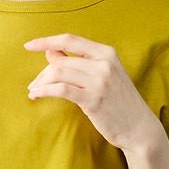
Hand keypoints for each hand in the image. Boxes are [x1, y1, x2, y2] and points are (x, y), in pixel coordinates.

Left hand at [23, 33, 161, 151]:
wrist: (139, 128)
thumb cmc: (119, 103)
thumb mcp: (103, 77)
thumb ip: (79, 63)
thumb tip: (50, 51)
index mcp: (107, 53)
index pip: (71, 40)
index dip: (47, 40)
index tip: (29, 45)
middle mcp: (104, 63)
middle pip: (61, 60)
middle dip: (42, 73)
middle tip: (33, 85)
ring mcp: (100, 81)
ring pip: (59, 74)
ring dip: (41, 83)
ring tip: (34, 92)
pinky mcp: (93, 100)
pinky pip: (61, 90)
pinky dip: (45, 91)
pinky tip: (37, 96)